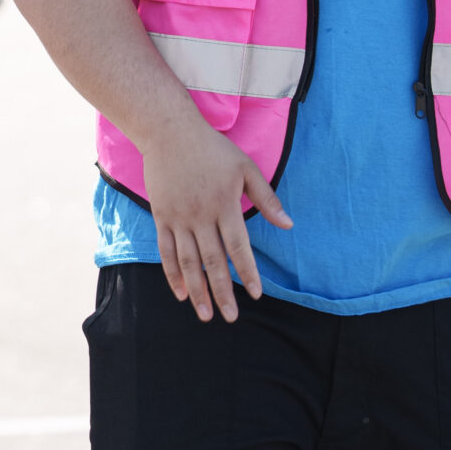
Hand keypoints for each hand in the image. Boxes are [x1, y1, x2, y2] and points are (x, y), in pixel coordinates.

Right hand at [143, 116, 290, 322]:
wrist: (169, 132)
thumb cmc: (212, 149)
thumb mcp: (245, 168)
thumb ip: (266, 199)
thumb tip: (288, 225)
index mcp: (224, 205)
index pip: (238, 247)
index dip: (247, 273)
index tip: (256, 295)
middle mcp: (201, 216)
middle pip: (213, 261)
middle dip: (222, 292)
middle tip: (231, 317)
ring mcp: (178, 218)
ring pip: (188, 262)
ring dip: (197, 290)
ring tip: (205, 315)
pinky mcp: (161, 216)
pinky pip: (166, 251)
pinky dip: (172, 274)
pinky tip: (180, 292)